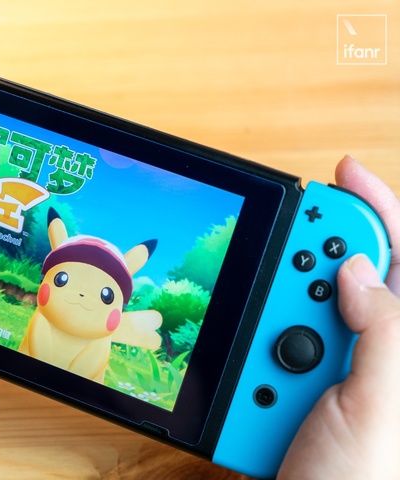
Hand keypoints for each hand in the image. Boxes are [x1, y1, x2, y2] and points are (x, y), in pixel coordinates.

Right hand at [278, 156, 399, 478]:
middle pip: (343, 280)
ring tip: (265, 373)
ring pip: (293, 316)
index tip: (344, 174)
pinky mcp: (293, 393)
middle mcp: (376, 359)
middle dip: (308, 274)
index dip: (380, 212)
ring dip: (268, 332)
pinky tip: (250, 388)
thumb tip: (354, 269)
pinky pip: (262, 353)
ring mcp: (332, 376)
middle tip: (278, 269)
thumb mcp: (385, 407)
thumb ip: (384, 330)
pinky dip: (248, 360)